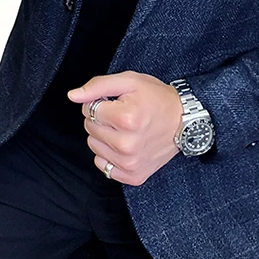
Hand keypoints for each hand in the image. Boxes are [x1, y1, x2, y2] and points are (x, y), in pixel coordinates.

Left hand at [67, 71, 183, 185]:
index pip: (89, 110)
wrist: (185, 121)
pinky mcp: (134, 176)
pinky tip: (125, 144)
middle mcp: (127, 145)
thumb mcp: (129, 81)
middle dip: (102, 119)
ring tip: (125, 129)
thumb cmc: (157, 98)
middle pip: (90, 128)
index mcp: (126, 119)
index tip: (116, 102)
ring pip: (94, 147)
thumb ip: (98, 86)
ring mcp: (130, 163)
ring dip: (104, 136)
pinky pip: (103, 165)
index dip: (100, 102)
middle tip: (123, 115)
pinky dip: (110, 155)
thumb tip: (73, 96)